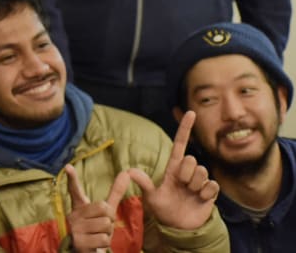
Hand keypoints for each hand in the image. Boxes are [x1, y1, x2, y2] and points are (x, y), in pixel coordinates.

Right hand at [65, 163, 129, 251]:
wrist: (83, 249)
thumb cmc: (95, 227)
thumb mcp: (104, 211)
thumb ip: (114, 194)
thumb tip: (126, 173)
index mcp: (79, 206)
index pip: (75, 190)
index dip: (72, 178)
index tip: (68, 166)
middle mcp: (74, 215)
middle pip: (105, 209)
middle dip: (110, 220)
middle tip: (101, 226)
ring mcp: (75, 228)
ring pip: (106, 225)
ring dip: (107, 234)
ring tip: (97, 236)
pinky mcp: (79, 242)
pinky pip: (103, 239)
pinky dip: (104, 244)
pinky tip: (95, 244)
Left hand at [127, 110, 219, 230]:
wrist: (179, 227)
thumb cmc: (163, 209)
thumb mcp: (151, 197)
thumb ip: (143, 184)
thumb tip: (128, 171)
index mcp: (173, 168)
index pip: (179, 144)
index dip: (185, 128)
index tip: (191, 112)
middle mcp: (187, 172)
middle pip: (191, 160)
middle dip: (185, 173)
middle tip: (180, 186)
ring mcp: (199, 181)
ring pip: (201, 172)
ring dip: (194, 185)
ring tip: (189, 194)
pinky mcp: (211, 192)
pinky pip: (212, 185)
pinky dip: (205, 193)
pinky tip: (200, 199)